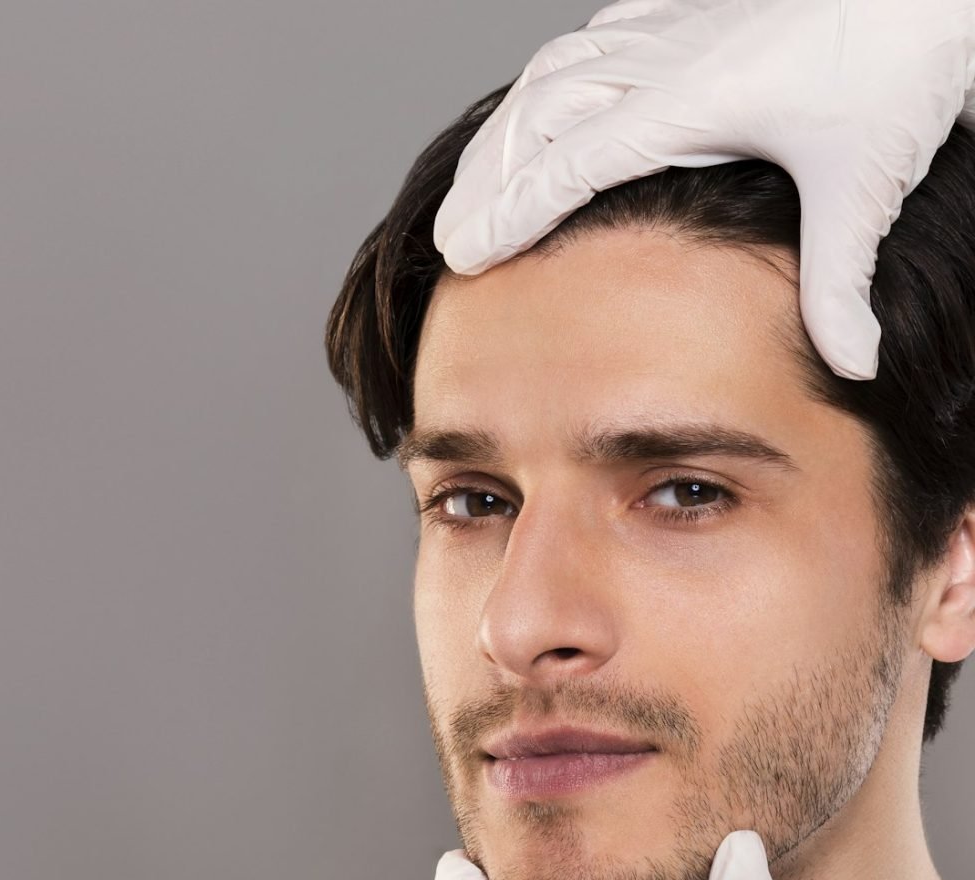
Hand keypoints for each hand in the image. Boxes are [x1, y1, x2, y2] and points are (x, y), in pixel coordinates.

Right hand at [433, 0, 974, 380]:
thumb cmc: (907, 64)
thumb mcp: (869, 183)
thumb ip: (841, 281)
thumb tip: (850, 366)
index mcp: (696, 101)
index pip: (573, 159)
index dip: (510, 208)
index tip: (461, 252)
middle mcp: (673, 57)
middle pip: (543, 113)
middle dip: (489, 177)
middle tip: (450, 236)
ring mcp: (679, 27)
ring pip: (559, 71)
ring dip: (510, 131)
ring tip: (482, 185)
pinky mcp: (695, 15)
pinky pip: (596, 41)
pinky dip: (554, 85)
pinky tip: (548, 116)